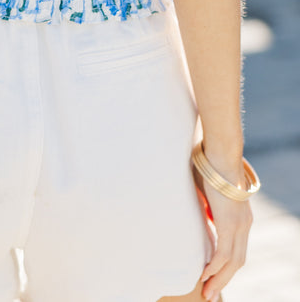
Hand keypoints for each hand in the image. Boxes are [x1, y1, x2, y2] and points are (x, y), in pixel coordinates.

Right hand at [193, 166, 252, 301]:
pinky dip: (215, 267)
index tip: (213, 275)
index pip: (236, 248)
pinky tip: (205, 274)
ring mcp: (239, 224)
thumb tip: (197, 209)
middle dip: (224, 278)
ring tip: (207, 291)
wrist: (220, 153)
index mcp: (240, 215)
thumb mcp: (207, 189)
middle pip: (237, 260)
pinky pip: (224, 254)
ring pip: (233, 262)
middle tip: (210, 292)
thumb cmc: (210, 164)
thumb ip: (206, 203)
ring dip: (220, 278)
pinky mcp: (230, 223)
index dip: (226, 264)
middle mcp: (244, 223)